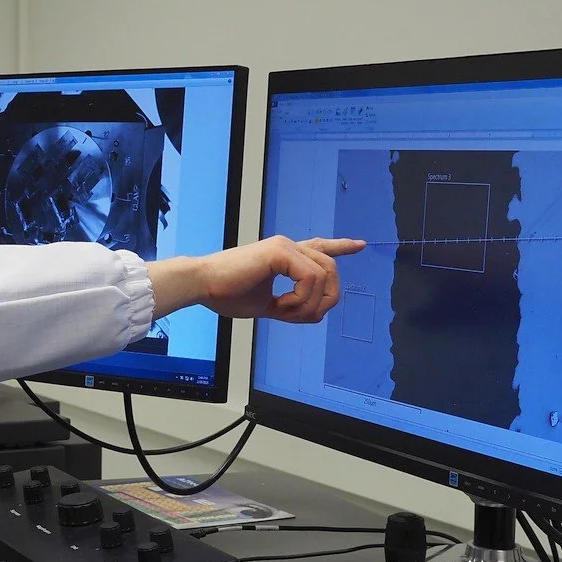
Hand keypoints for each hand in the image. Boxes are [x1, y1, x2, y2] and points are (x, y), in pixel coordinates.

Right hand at [149, 236, 365, 321]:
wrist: (201, 285)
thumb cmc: (224, 293)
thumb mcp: (264, 305)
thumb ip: (289, 306)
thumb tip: (312, 314)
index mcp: (283, 256)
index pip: (318, 247)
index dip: (340, 246)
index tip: (360, 245)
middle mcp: (287, 246)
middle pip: (331, 269)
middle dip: (325, 299)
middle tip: (296, 316)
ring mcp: (285, 247)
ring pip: (324, 276)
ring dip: (308, 304)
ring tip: (283, 312)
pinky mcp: (280, 252)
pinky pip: (311, 278)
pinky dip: (300, 299)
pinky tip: (280, 306)